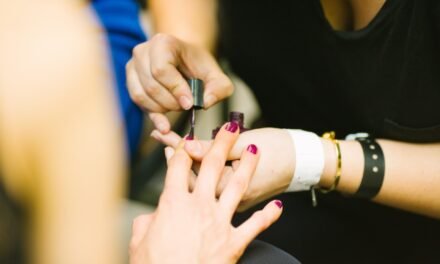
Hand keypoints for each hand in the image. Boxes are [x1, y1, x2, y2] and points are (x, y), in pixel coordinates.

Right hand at [126, 33, 232, 132]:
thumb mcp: (216, 76)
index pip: (162, 70)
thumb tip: (205, 103)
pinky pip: (137, 101)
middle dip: (170, 102)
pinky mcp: (130, 80)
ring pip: (141, 95)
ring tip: (177, 107)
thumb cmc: (199, 67)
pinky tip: (165, 124)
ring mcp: (133, 65)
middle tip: (185, 106)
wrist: (185, 61)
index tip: (189, 103)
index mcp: (163, 43)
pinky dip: (152, 114)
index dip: (176, 90)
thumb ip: (219, 89)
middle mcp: (143, 51)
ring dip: (161, 109)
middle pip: (151, 86)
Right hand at [129, 123, 282, 263]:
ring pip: (237, 186)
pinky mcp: (234, 241)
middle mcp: (199, 206)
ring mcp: (219, 222)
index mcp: (173, 203)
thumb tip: (151, 217)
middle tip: (231, 127)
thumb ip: (146, 222)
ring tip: (255, 151)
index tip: (189, 139)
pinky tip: (278, 206)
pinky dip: (268, 215)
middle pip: (212, 166)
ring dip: (247, 166)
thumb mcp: (138, 241)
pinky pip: (255, 225)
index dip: (183, 149)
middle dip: (222, 143)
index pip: (178, 167)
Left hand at [151, 127, 294, 210]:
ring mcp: (232, 200)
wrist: (304, 162)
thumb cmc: (280, 152)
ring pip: (203, 180)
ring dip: (188, 161)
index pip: (194, 166)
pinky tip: (196, 157)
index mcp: (228, 186)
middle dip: (177, 154)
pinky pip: (214, 182)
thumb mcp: (247, 144)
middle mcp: (227, 198)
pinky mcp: (238, 196)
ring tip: (173, 145)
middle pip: (194, 175)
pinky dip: (204, 168)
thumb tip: (188, 147)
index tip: (164, 134)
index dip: (177, 147)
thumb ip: (216, 148)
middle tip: (161, 136)